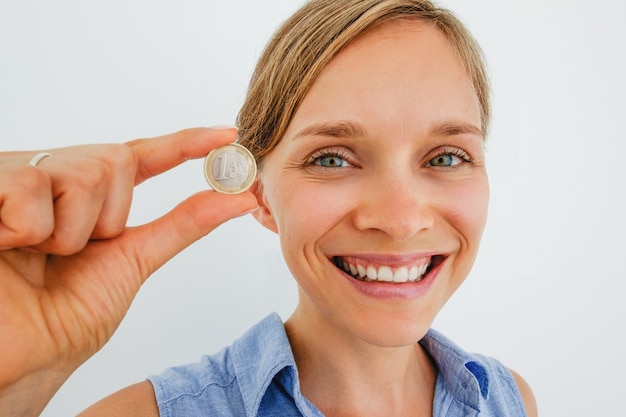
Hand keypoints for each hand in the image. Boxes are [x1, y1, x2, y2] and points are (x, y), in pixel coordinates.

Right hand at [0, 127, 257, 415]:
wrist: (16, 359)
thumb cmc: (64, 316)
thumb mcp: (133, 261)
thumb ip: (184, 223)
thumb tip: (239, 198)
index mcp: (86, 195)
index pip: (140, 155)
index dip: (184, 143)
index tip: (227, 135)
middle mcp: (53, 177)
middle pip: (114, 159)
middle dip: (108, 216)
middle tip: (72, 253)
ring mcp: (17, 178)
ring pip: (82, 174)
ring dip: (70, 231)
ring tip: (35, 255)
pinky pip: (30, 186)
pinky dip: (29, 228)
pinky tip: (5, 243)